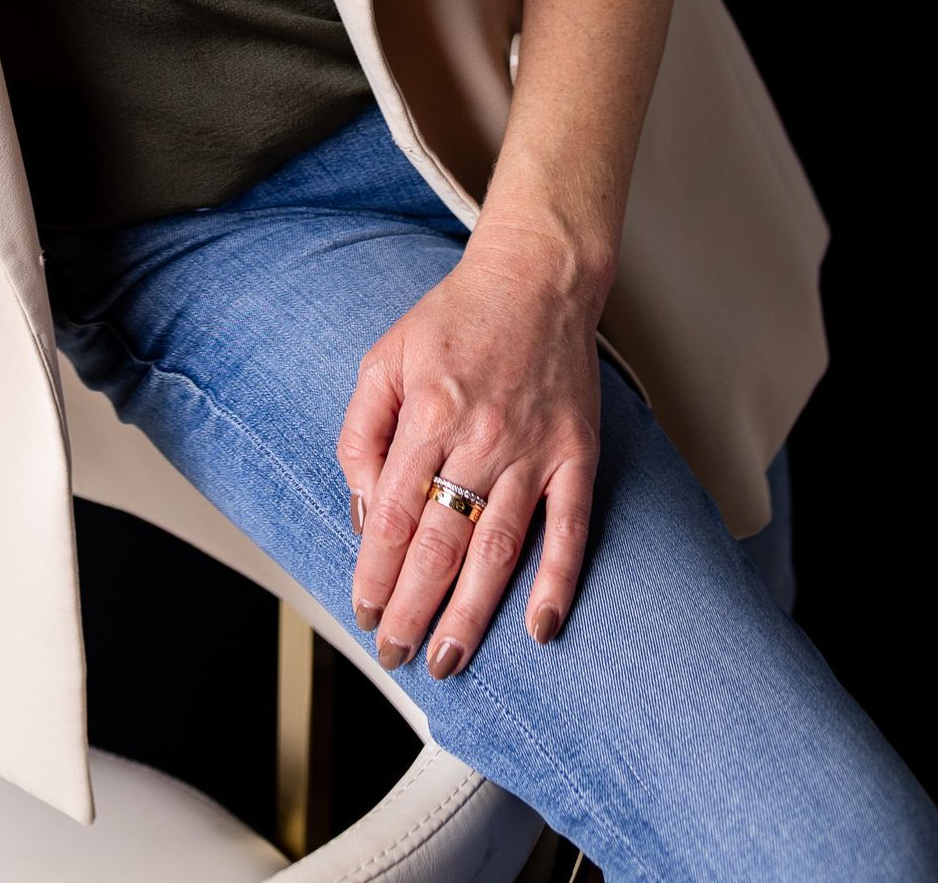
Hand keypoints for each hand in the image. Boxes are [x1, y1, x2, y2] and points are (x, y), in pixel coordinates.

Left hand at [335, 223, 602, 678]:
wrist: (535, 278)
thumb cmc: (454, 319)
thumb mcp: (384, 359)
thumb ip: (362, 432)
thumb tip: (361, 505)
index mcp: (427, 415)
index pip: (391, 515)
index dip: (374, 572)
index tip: (364, 611)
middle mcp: (480, 438)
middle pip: (440, 545)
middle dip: (412, 609)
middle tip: (396, 655)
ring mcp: (532, 451)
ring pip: (498, 550)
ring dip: (472, 613)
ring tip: (449, 659)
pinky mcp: (576, 454)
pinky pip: (570, 530)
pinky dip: (558, 582)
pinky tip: (542, 628)